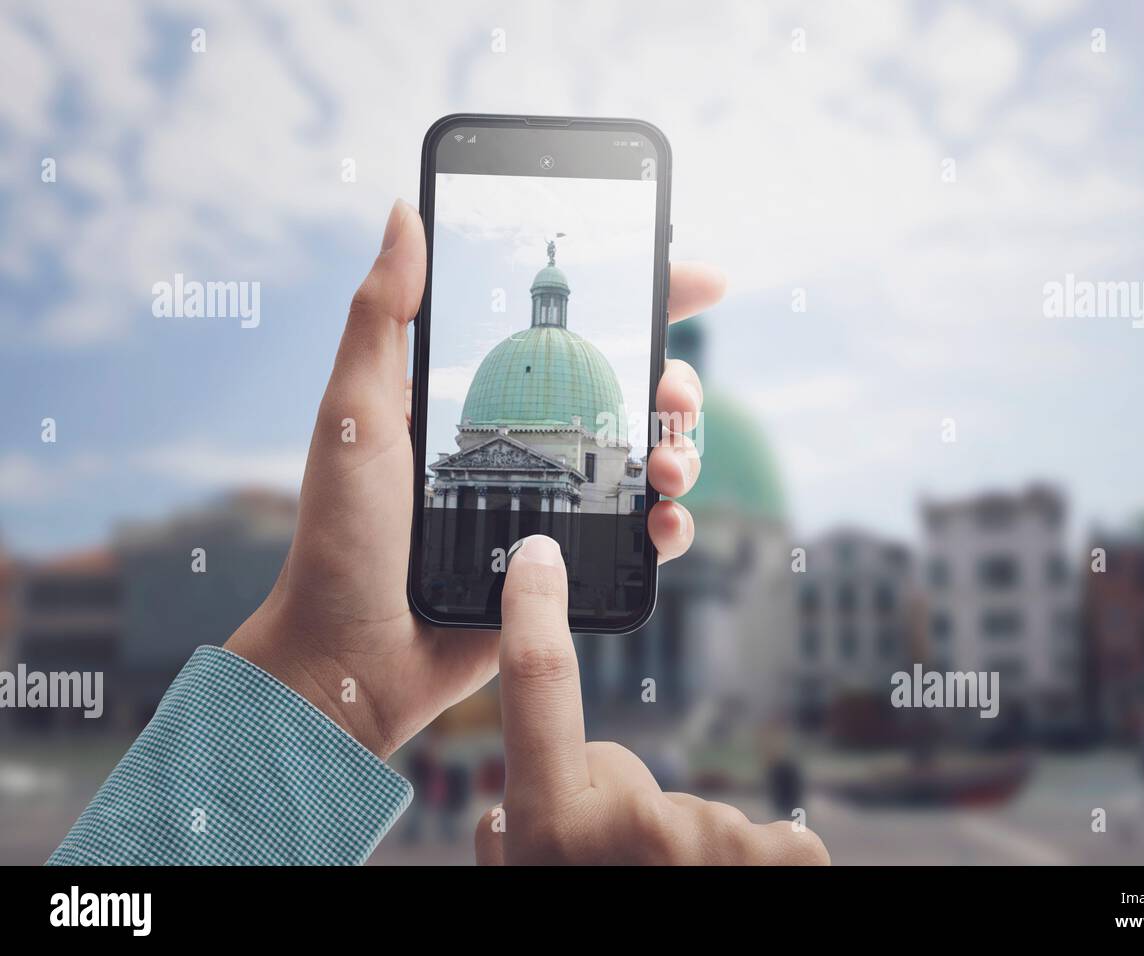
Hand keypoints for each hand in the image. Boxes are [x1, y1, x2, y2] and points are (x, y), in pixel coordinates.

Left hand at [225, 200, 723, 758]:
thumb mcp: (353, 413)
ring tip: (667, 466)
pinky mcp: (568, 562)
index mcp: (485, 398)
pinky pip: (641, 535)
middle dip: (674, 384)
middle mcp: (530, 443)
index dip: (642, 298)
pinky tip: (665, 523)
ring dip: (681, 451)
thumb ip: (380, 316)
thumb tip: (403, 213)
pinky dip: (671, 524)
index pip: (574, 332)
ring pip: (648, 459)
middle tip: (672, 396)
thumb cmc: (341, 535)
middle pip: (631, 393)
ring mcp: (555, 504)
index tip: (696, 279)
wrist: (351, 656)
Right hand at [474, 535, 830, 864]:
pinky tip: (722, 886)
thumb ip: (520, 825)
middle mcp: (633, 831)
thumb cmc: (572, 914)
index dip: (535, 612)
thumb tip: (513, 809)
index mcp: (555, 828)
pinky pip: (776, 841)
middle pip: (621, 770)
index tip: (540, 556)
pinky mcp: (774, 862)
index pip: (539, 686)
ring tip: (655, 890)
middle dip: (619, 810)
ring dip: (676, 848)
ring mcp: (710, 848)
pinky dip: (756, 862)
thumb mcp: (525, 877)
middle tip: (608, 868)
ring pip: (690, 810)